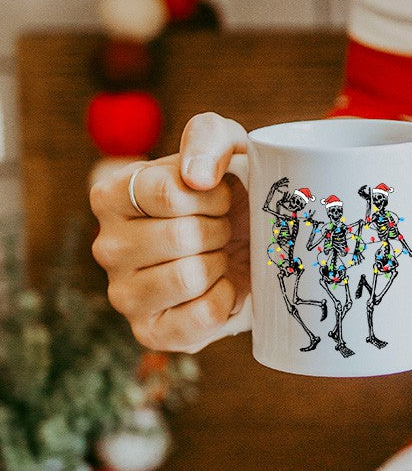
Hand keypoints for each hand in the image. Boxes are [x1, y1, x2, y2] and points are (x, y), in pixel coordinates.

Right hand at [90, 112, 249, 353]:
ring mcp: (123, 294)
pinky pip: (201, 316)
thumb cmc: (227, 192)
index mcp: (111, 195)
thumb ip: (207, 138)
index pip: (167, 192)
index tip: (219, 196)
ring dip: (220, 264)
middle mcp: (106, 246)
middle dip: (219, 230)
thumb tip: (196, 176)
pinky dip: (226, 300)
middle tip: (220, 231)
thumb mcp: (223, 146)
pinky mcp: (149, 332)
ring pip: (189, 276)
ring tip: (216, 257)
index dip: (212, 194)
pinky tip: (220, 287)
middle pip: (181, 236)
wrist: (246, 246)